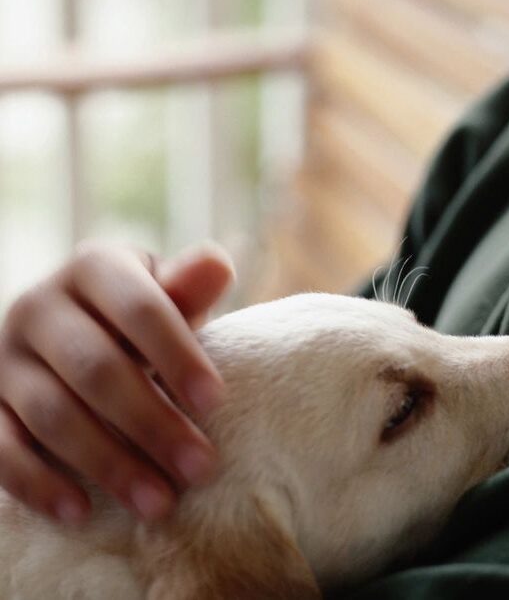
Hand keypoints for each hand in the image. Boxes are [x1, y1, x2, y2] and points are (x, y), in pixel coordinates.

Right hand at [0, 240, 234, 524]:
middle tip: (200, 467)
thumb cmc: (139, 313)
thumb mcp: (164, 291)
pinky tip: (81, 513)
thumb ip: (188, 286)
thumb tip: (217, 266)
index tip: (215, 402)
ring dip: (108, 463)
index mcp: (94, 267)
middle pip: (97, 370)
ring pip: (53, 415)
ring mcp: (5, 357)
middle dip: (152, 423)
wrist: (74, 325)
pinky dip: (40, 484)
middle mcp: (40, 305)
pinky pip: (2, 449)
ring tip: (160, 502)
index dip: (178, 355)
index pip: (139, 309)